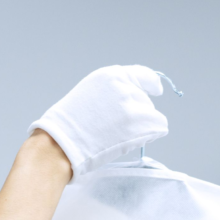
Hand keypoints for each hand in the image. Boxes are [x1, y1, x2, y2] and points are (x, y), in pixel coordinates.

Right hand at [28, 65, 166, 182]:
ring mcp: (133, 105)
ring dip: (141, 127)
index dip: (150, 84)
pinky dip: (150, 136)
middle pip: (145, 99)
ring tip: (116, 136)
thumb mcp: (88, 94)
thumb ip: (111, 93)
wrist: (60, 144)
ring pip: (152, 116)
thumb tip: (131, 102)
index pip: (142, 75)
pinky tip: (130, 142)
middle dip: (136, 114)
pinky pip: (159, 128)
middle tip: (114, 128)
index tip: (156, 90)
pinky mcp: (140, 125)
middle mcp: (124, 86)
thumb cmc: (67, 125)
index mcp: (109, 75)